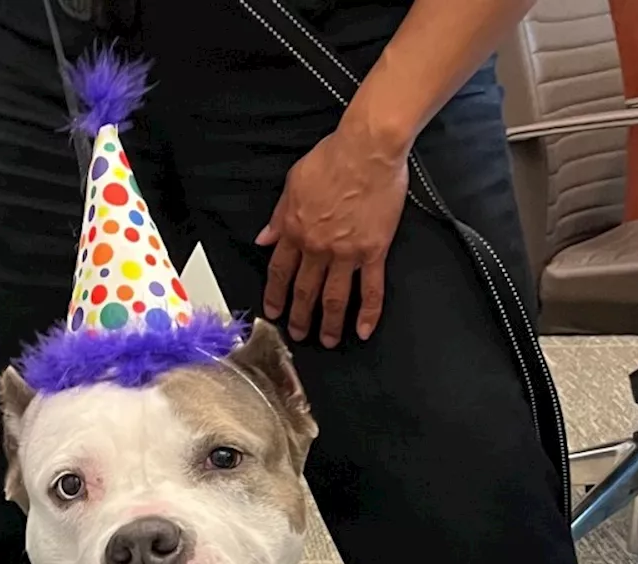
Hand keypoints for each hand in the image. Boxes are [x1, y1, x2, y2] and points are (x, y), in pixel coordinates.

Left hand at [256, 118, 407, 347]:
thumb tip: (264, 238)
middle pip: (304, 291)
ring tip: (326, 340)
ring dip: (328, 324)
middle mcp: (318, 247)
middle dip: (299, 317)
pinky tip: (363, 330)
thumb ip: (279, 215)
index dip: (275, 295)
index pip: (279, 272)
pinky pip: (370, 288)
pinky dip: (367, 312)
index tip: (274, 311)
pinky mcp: (373, 251)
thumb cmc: (333, 157)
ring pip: (334, 298)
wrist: (368, 149)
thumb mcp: (293, 182)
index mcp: (295, 230)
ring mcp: (346, 253)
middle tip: (298, 334)